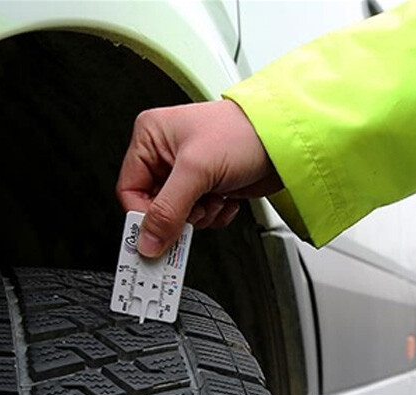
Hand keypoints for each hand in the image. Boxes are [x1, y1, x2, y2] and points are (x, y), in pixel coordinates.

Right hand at [116, 100, 282, 256]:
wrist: (286, 141)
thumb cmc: (243, 133)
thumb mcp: (197, 170)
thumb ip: (168, 209)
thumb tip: (147, 240)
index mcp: (151, 136)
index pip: (130, 188)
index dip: (144, 214)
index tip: (156, 235)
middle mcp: (166, 153)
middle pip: (155, 205)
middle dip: (178, 214)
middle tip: (194, 214)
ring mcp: (190, 171)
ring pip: (178, 214)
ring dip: (200, 215)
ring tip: (215, 198)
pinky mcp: (210, 185)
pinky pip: (200, 215)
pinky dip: (214, 214)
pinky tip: (226, 198)